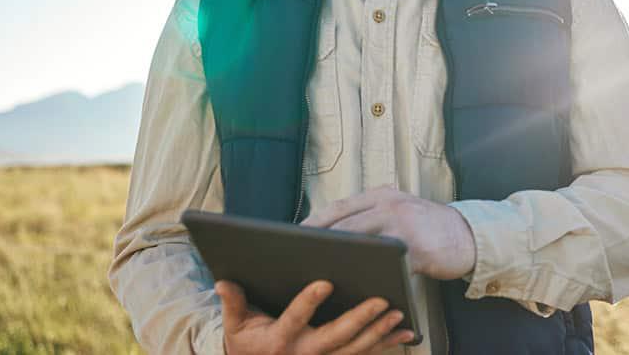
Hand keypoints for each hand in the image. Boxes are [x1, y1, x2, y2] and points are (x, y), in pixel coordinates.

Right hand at [216, 279, 414, 354]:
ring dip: (378, 333)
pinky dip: (386, 344)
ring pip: (354, 349)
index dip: (308, 302)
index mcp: (278, 340)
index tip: (325, 282)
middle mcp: (303, 354)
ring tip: (397, 313)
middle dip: (359, 319)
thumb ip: (234, 302)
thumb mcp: (236, 324)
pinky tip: (406, 333)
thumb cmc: (247, 342)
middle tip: (381, 300)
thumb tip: (223, 281)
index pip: (294, 319)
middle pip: (334, 337)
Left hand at [302, 186, 476, 279]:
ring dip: (341, 258)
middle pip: (346, 222)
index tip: (294, 234)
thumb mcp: (400, 209)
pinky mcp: (418, 249)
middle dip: (320, 239)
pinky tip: (360, 286)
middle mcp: (392, 205)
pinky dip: (373, 276)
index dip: (315, 220)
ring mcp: (405, 226)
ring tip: (321, 270)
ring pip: (363, 243)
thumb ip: (373, 214)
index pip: (340, 206)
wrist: (468, 235)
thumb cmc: (427, 227)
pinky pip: (389, 266)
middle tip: (299, 255)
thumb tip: (334, 232)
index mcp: (383, 195)